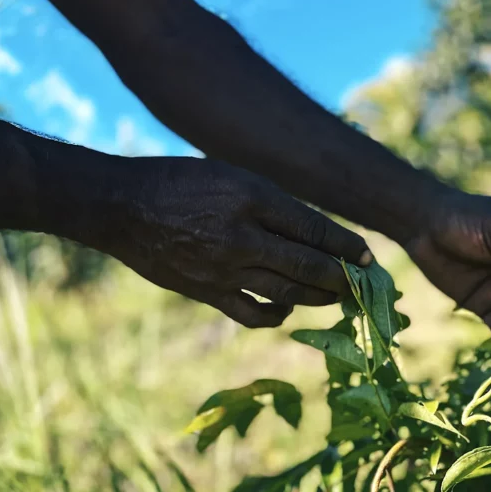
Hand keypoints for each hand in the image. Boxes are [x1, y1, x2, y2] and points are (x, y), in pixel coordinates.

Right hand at [91, 158, 371, 326]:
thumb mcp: (230, 176)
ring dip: (318, 298)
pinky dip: (277, 315)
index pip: (313, 228)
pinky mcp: (208, 292)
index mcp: (252, 197)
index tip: (368, 256)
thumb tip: (315, 235)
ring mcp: (225, 267)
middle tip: (362, 284)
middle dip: (342, 278)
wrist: (123, 207)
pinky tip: (288, 309)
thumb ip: (271, 204)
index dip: (345, 246)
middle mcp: (242, 234)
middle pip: (307, 265)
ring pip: (288, 292)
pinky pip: (253, 314)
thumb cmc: (179, 182)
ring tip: (337, 298)